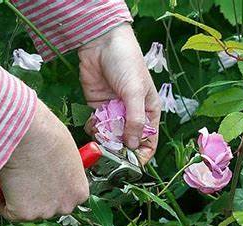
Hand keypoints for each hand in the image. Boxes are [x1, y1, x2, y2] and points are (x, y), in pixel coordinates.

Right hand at [0, 101, 88, 220]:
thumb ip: (64, 169)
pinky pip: (8, 211)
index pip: (66, 197)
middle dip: (38, 196)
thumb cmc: (46, 134)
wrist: (27, 133)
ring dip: (20, 197)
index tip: (43, 178)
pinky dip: (1, 200)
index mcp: (80, 191)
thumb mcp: (67, 153)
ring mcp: (44, 211)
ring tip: (15, 174)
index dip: (52, 187)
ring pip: (28, 209)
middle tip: (25, 177)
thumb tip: (53, 169)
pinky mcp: (22, 213)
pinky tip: (1, 183)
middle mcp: (66, 206)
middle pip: (49, 206)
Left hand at [78, 23, 159, 164]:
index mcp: (149, 112)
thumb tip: (131, 146)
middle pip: (128, 142)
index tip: (131, 164)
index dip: (141, 155)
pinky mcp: (99, 107)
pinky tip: (94, 121)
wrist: (101, 43)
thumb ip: (135, 120)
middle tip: (110, 151)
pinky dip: (94, 128)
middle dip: (120, 148)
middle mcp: (133, 115)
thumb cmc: (127, 64)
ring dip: (105, 139)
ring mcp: (115, 112)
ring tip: (101, 134)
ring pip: (111, 136)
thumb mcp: (135, 92)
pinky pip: (97, 126)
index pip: (148, 141)